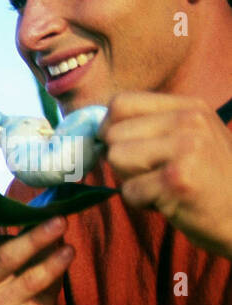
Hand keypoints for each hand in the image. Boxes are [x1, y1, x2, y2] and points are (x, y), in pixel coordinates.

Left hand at [101, 92, 231, 257]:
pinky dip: (142, 202)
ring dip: (132, 180)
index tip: (124, 146)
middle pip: (113, 133)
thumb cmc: (207, 180)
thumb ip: (150, 126)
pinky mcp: (177, 179)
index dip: (110, 127)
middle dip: (123, 160)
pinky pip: (129, 190)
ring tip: (163, 185)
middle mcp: (189, 120)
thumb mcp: (189, 137)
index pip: (120, 102)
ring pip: (117, 158)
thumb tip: (96, 128)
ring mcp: (185, 148)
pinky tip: (170, 201)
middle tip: (155, 173)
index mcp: (189, 106)